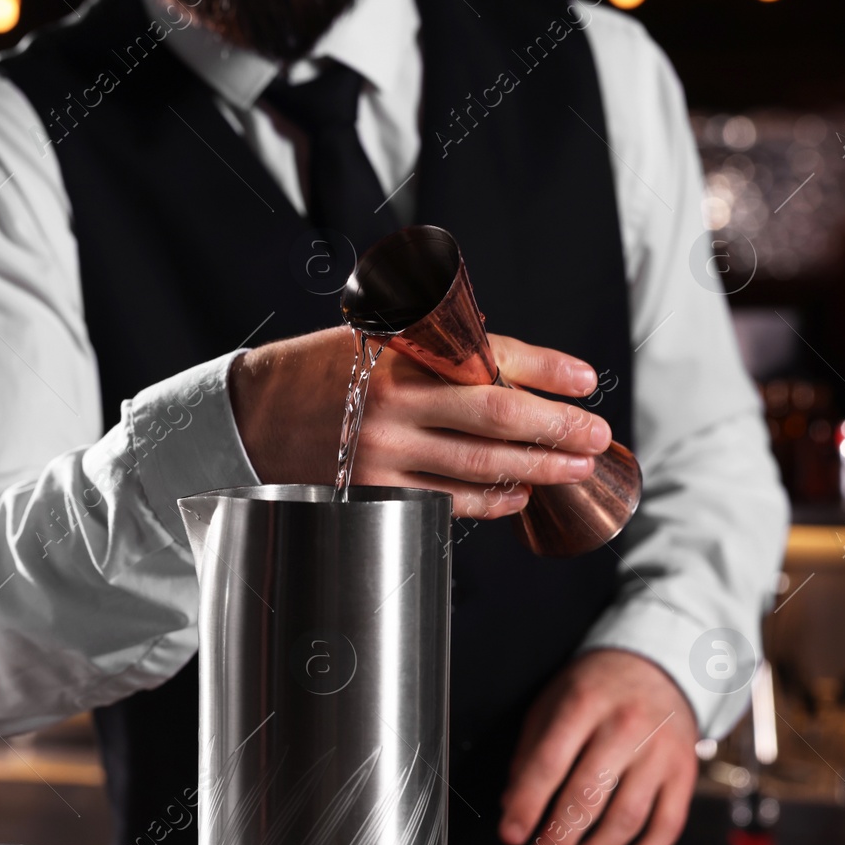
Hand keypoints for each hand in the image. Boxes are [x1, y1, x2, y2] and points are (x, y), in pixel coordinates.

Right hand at [228, 326, 611, 517]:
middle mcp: (394, 405)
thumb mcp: (374, 342)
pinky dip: (493, 500)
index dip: (547, 370)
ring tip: (574, 466)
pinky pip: (450, 502)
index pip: (492, 359)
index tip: (585, 379)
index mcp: (399, 356)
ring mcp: (385, 455)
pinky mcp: (375, 493)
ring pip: (482, 466)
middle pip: (500, 418)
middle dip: (559, 426)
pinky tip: (519, 494)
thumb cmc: (318, 373)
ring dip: (538, 467)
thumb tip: (514, 368)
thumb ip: (437, 351)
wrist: (249, 417)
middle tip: (596, 434)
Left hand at [499, 650, 699, 844]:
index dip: (527, 804)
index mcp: (582, 705)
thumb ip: (529, 750)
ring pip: (627, 818)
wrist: (658, 666)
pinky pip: (667, 825)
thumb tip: (511, 802)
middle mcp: (624, 729)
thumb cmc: (596, 688)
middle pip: (587, 797)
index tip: (511, 835)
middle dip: (557, 843)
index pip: (549, 763)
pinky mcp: (684, 774)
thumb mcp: (552, 701)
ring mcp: (659, 754)